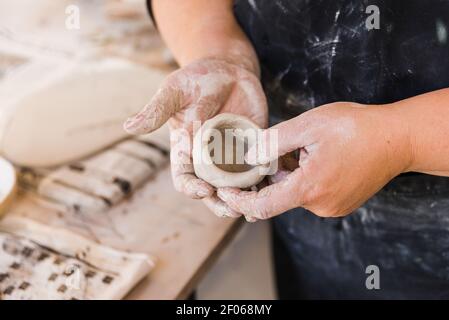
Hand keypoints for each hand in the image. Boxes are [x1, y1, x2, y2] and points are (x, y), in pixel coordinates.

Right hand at [124, 57, 267, 216]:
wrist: (228, 70)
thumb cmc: (196, 78)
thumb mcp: (175, 91)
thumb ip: (157, 111)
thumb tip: (128, 126)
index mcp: (186, 150)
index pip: (184, 177)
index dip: (191, 188)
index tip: (204, 190)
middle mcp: (208, 158)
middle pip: (211, 191)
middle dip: (220, 203)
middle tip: (234, 208)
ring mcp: (231, 156)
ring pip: (235, 187)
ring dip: (243, 199)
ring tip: (255, 206)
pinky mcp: (252, 149)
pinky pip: (257, 170)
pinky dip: (263, 182)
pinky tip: (272, 189)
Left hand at [217, 102, 412, 219]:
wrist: (398, 139)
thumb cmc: (355, 128)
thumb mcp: (308, 125)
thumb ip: (273, 142)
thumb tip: (248, 156)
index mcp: (309, 188)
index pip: (262, 207)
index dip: (239, 200)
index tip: (225, 189)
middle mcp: (320, 205)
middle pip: (278, 196)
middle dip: (267, 176)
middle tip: (267, 151)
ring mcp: (332, 207)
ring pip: (294, 193)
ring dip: (286, 174)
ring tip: (299, 147)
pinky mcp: (340, 203)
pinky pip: (310, 194)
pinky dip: (301, 178)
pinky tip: (311, 157)